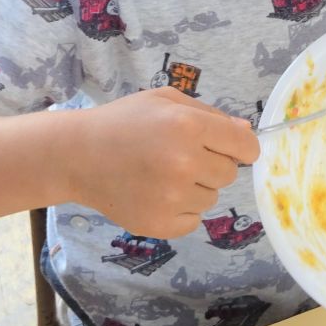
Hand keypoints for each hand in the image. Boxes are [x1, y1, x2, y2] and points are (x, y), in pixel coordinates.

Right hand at [69, 87, 259, 238]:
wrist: (78, 155)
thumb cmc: (123, 121)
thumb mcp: (165, 100)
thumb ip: (210, 114)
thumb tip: (246, 133)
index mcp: (188, 126)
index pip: (245, 146)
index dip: (243, 147)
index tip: (234, 149)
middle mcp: (185, 163)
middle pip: (230, 174)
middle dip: (213, 164)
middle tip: (182, 156)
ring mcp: (172, 197)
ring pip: (212, 198)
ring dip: (196, 187)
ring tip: (163, 173)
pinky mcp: (160, 224)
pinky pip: (193, 220)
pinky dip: (181, 210)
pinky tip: (157, 193)